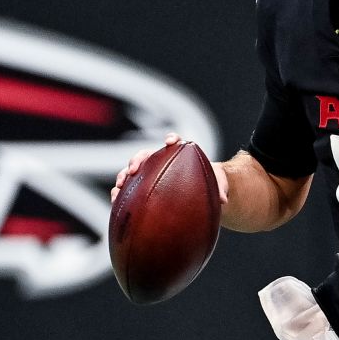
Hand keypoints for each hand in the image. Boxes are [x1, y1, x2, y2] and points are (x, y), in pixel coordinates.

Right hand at [110, 133, 229, 204]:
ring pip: (132, 172)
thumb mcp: (218, 185)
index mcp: (179, 156)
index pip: (174, 143)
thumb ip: (220, 188)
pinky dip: (120, 193)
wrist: (201, 194)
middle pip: (145, 156)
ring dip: (124, 176)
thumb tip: (223, 199)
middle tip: (134, 168)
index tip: (170, 142)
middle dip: (137, 159)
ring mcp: (149, 176)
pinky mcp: (142, 189)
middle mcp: (160, 163)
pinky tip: (115, 200)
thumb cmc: (209, 184)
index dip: (171, 139)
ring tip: (119, 186)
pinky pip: (129, 190)